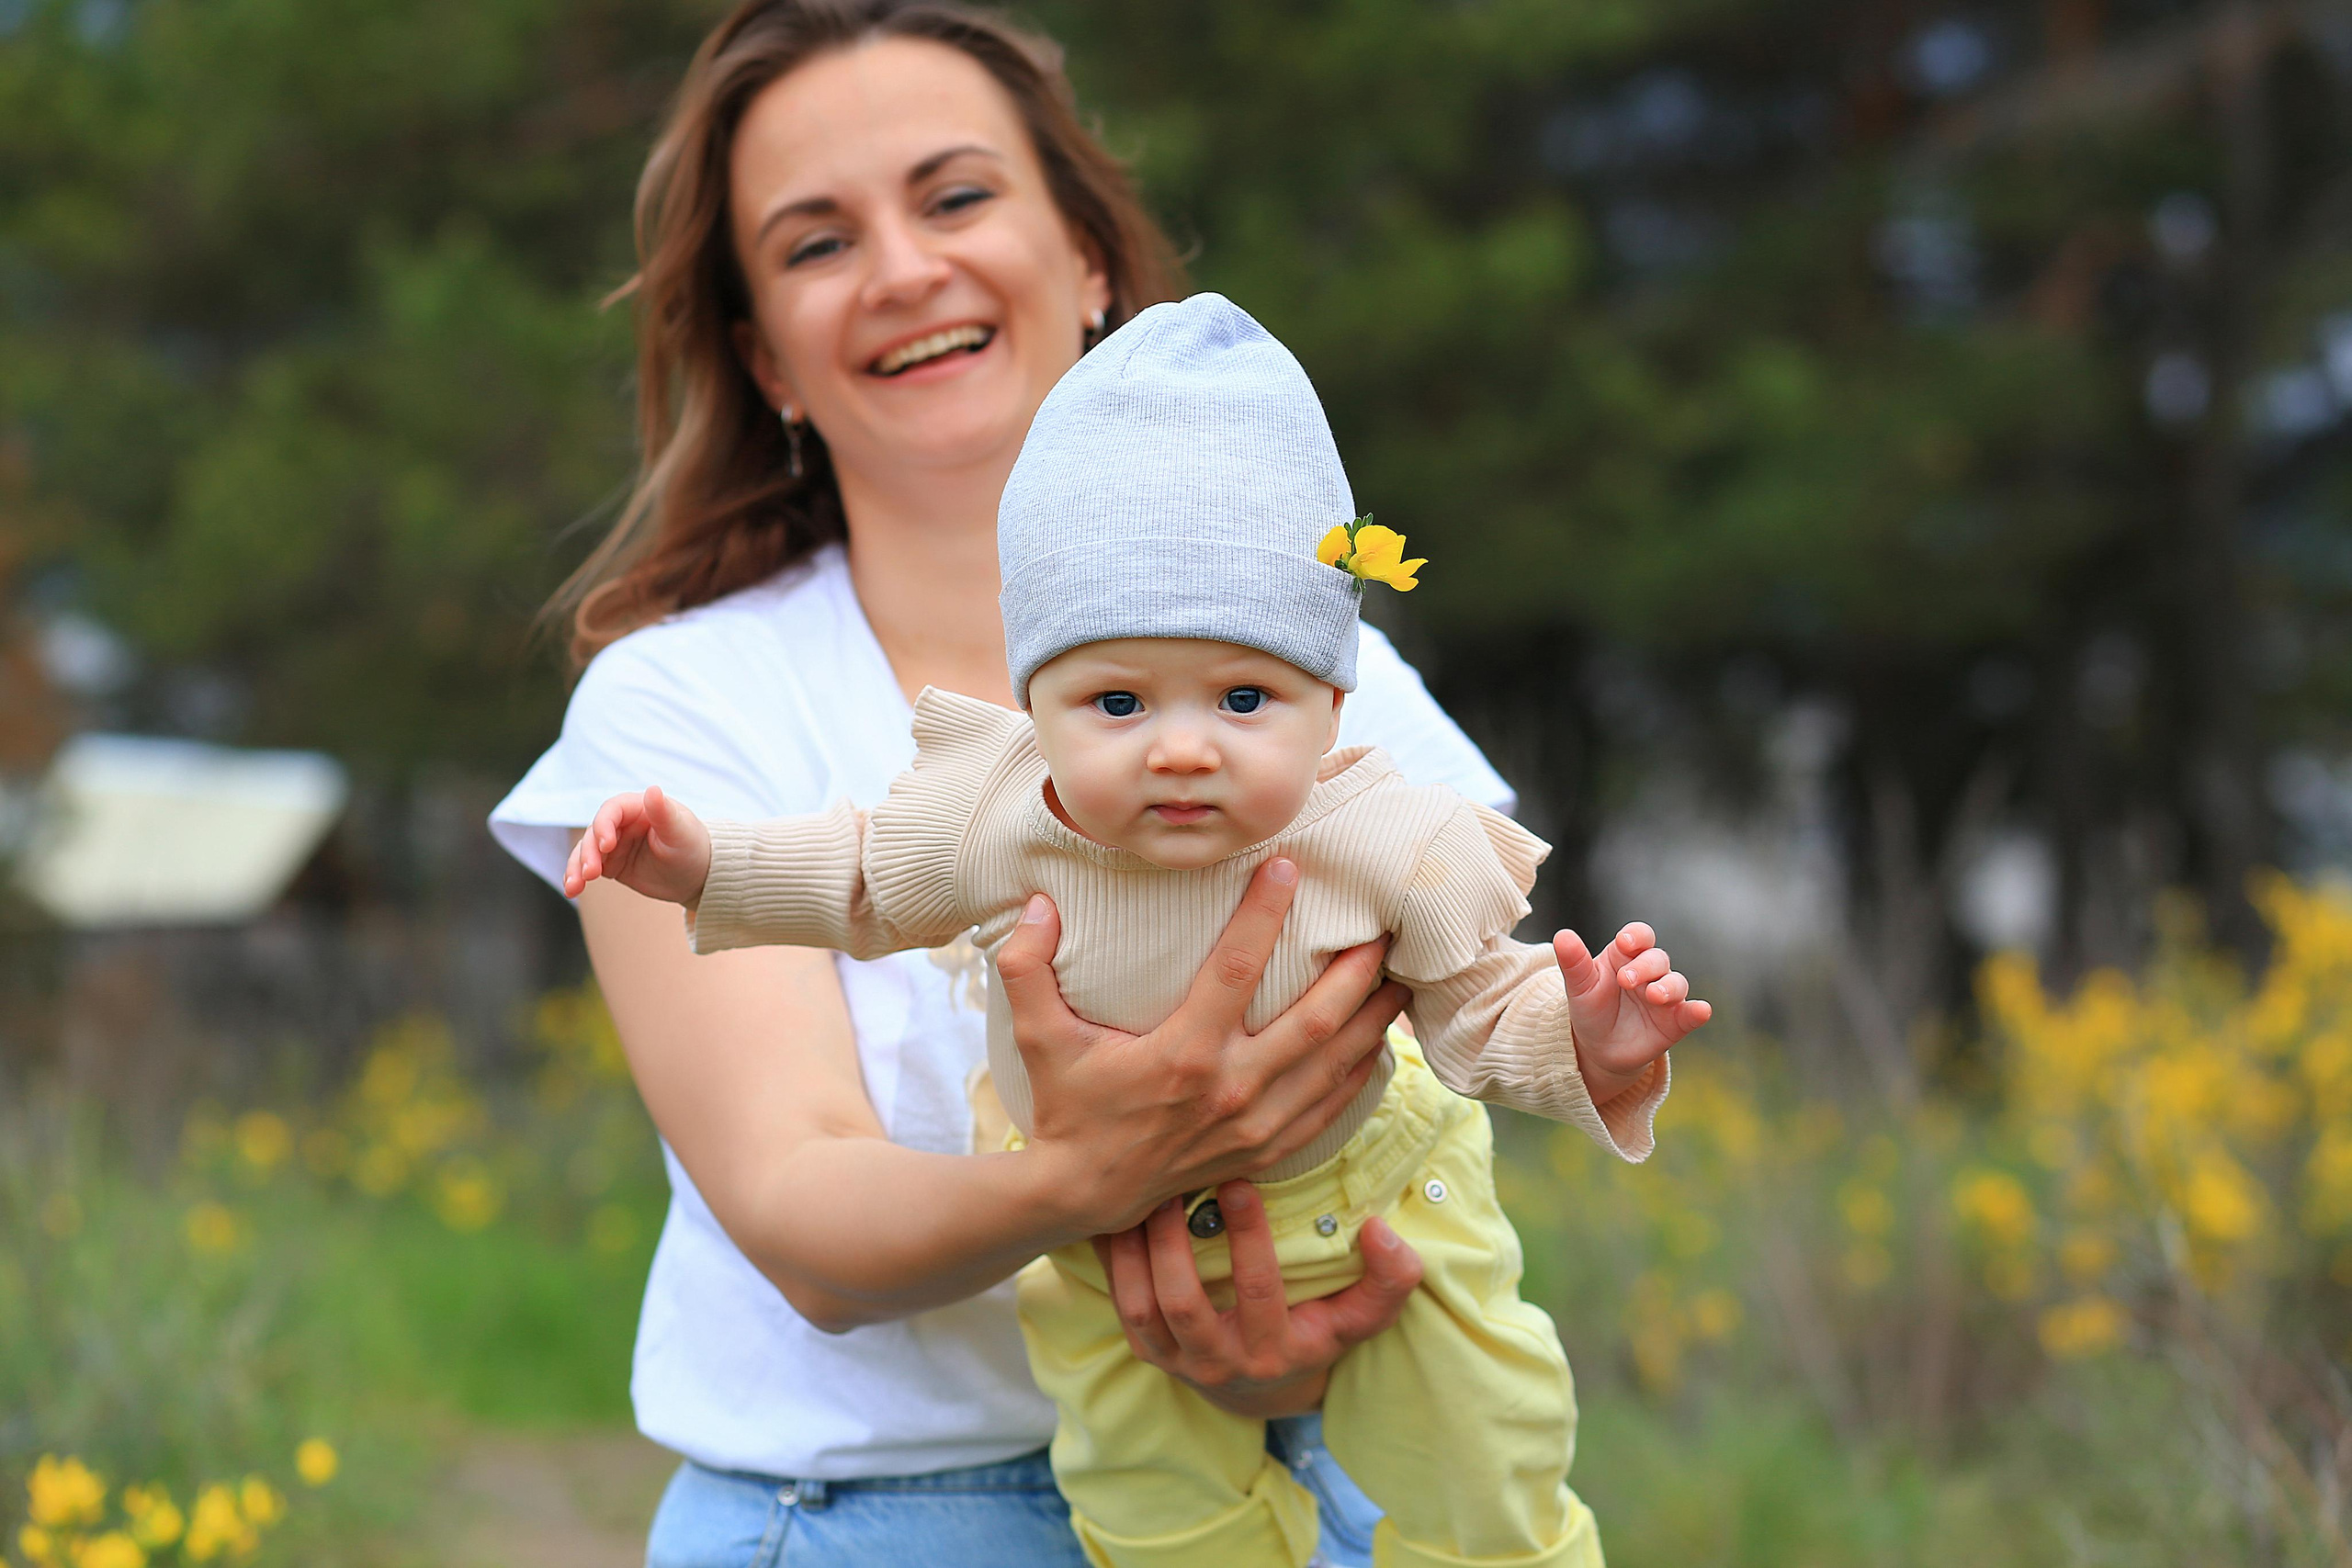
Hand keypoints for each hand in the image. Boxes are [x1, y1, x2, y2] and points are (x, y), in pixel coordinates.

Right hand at [563, 785, 712, 906]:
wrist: (698, 877)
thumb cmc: (694, 847)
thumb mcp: (681, 832)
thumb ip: (663, 813)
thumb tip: (652, 789)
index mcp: (639, 807)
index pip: (612, 810)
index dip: (604, 825)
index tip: (607, 845)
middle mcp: (622, 823)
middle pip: (594, 832)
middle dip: (588, 852)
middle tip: (592, 872)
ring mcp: (614, 843)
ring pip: (586, 851)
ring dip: (576, 867)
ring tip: (575, 887)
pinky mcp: (610, 863)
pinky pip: (587, 867)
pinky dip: (577, 877)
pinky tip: (573, 889)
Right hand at [999, 858, 1409, 1235]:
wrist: (1082, 1195)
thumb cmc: (1066, 1107)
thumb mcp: (1036, 1037)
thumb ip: (1027, 967)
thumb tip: (1036, 902)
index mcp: (1182, 1054)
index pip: (1235, 969)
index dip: (1264, 913)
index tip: (1289, 866)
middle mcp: (1230, 1089)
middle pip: (1314, 1019)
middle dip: (1356, 970)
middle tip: (1384, 926)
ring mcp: (1255, 1125)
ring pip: (1334, 1063)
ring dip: (1373, 1019)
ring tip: (1402, 976)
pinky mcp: (1266, 1149)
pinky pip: (1329, 1106)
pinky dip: (1360, 1071)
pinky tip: (1378, 1040)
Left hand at [1090, 1180, 1422, 1418]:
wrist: (1263, 1388)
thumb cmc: (1316, 1334)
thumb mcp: (1360, 1317)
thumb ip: (1388, 1280)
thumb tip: (1382, 1232)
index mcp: (1275, 1353)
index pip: (1260, 1293)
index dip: (1249, 1239)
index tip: (1240, 1183)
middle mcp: (1220, 1363)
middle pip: (1185, 1303)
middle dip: (1174, 1241)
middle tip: (1173, 1180)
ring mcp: (1176, 1361)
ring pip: (1141, 1306)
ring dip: (1135, 1249)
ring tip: (1140, 1192)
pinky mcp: (1146, 1350)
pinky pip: (1120, 1303)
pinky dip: (1114, 1258)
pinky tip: (1114, 1213)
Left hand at [1554, 922, 1710, 1104]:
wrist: (1598, 1049)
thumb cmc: (1590, 1010)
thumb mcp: (1579, 987)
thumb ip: (1574, 962)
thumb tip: (1562, 935)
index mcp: (1626, 956)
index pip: (1639, 936)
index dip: (1636, 936)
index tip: (1625, 942)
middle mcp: (1650, 972)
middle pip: (1657, 958)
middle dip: (1646, 966)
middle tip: (1626, 980)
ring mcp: (1665, 997)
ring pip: (1676, 982)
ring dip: (1668, 986)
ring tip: (1654, 996)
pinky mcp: (1676, 1022)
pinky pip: (1691, 1013)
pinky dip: (1698, 1011)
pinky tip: (1701, 1011)